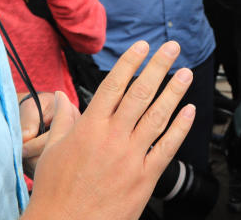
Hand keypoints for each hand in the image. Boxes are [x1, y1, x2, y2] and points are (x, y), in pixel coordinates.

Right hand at [24, 41, 194, 219]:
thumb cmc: (55, 193)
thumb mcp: (51, 151)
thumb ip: (63, 120)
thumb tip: (61, 97)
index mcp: (89, 128)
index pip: (114, 85)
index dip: (130, 62)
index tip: (142, 46)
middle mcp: (112, 138)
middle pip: (140, 93)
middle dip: (159, 67)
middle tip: (172, 48)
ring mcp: (130, 157)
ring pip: (158, 116)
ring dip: (174, 91)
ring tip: (186, 73)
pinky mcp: (144, 177)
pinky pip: (167, 147)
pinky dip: (180, 128)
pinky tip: (189, 111)